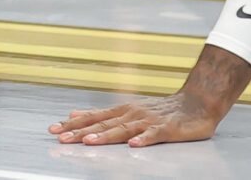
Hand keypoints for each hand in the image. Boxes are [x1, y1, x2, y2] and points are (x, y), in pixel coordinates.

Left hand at [51, 91, 224, 148]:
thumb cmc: (162, 110)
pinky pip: (154, 136)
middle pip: (103, 124)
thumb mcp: (129, 109)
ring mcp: (149, 121)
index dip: (74, 124)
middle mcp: (132, 114)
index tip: (54, 129)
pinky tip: (134, 145)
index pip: (94, 118)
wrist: (196, 103)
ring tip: (89, 142)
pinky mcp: (167, 129)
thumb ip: (104, 115)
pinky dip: (143, 140)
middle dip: (81, 131)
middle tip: (61, 137)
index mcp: (123, 111)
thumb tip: (74, 115)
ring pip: (123, 129)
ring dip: (105, 136)